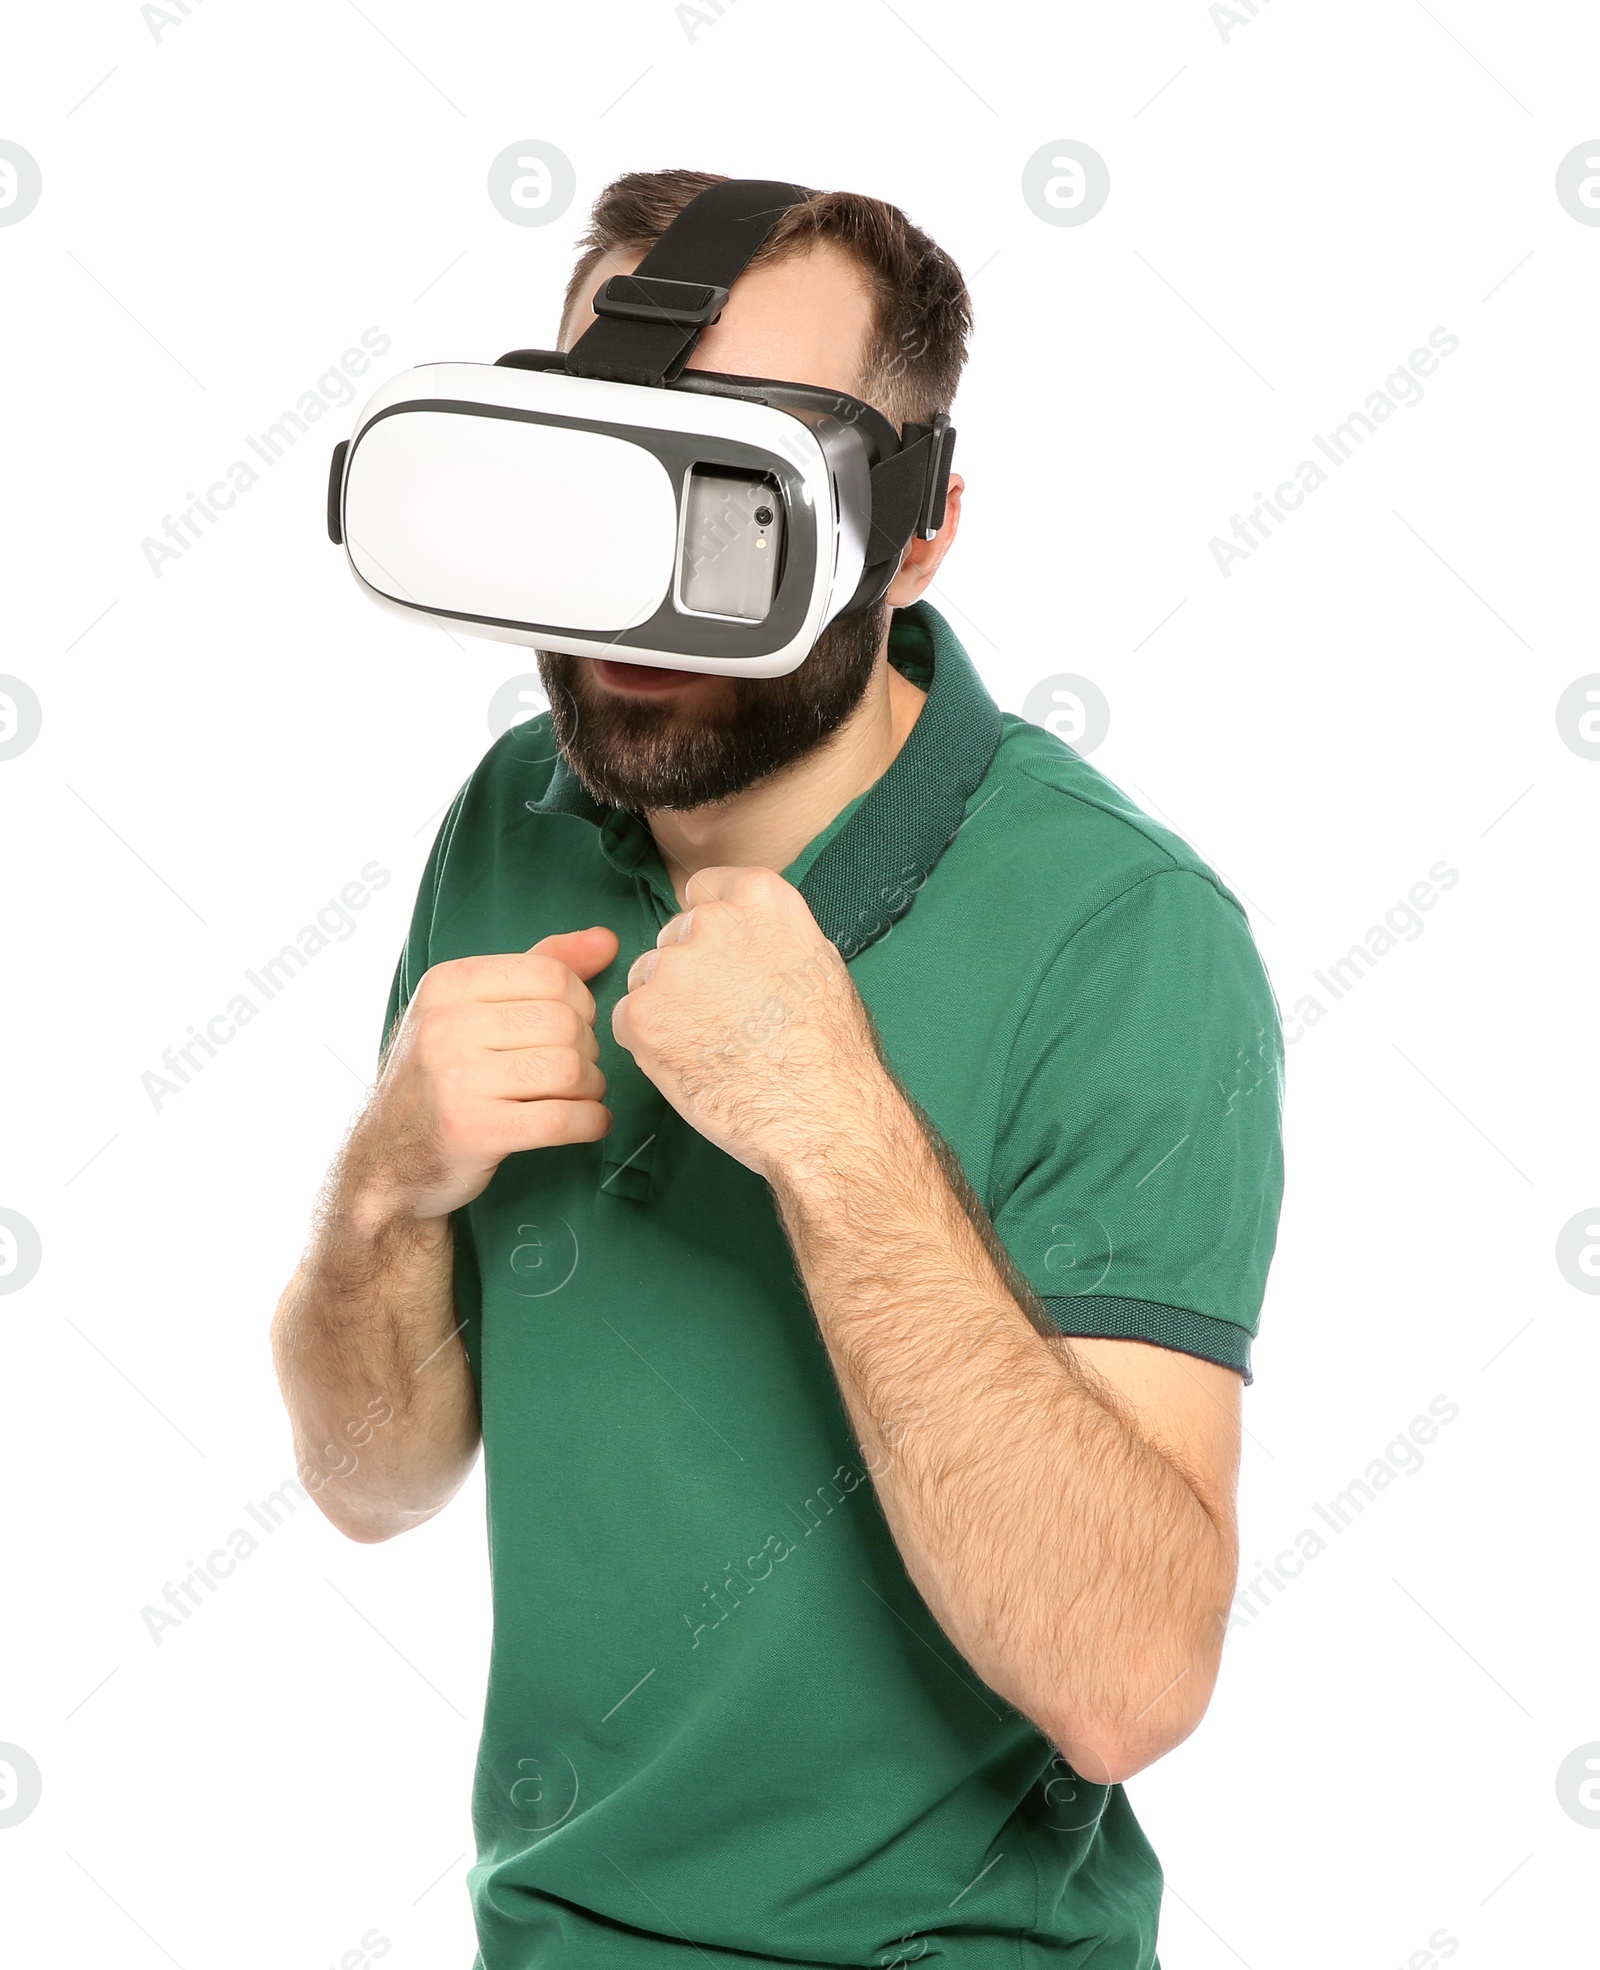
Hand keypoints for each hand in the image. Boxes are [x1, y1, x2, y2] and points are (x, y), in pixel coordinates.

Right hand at [347, 926, 618, 1224]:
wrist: (389, 1157)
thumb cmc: (443, 1075)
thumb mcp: (471, 1008)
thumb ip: (540, 966)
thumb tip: (606, 940)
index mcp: (447, 984)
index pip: (551, 974)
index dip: (581, 1003)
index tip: (575, 1028)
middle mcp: (445, 1025)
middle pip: (566, 1022)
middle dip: (588, 1050)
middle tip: (577, 1071)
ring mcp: (456, 1078)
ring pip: (569, 1069)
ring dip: (592, 1088)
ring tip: (580, 1097)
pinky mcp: (474, 1130)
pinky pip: (562, 1119)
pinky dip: (591, 1122)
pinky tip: (590, 1123)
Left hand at [611, 867, 886, 1178]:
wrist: (819, 1111)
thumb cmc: (831, 1049)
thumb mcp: (817, 961)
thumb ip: (770, 936)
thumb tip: (746, 939)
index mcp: (759, 898)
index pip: (704, 890)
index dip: (710, 930)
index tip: (722, 959)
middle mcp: (712, 920)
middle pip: (675, 936)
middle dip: (690, 972)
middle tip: (725, 1018)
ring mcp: (672, 967)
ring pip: (649, 978)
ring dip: (667, 1006)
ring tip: (712, 1047)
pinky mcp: (641, 1014)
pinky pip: (629, 1020)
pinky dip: (650, 1042)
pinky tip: (691, 1064)